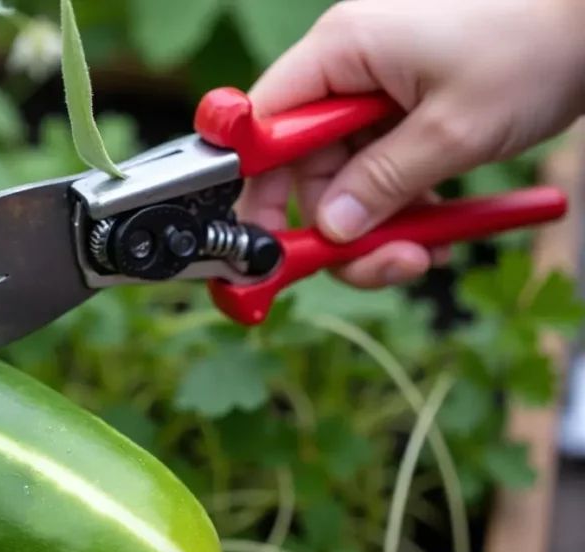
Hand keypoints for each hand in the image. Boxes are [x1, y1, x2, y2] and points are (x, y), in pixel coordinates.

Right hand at [239, 0, 584, 288]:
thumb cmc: (536, 45)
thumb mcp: (453, 129)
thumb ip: (382, 183)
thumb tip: (329, 230)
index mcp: (341, 52)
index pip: (264, 127)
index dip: (258, 189)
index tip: (264, 242)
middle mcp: (347, 70)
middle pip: (307, 168)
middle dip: (338, 226)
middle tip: (379, 263)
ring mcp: (375, 93)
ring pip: (346, 181)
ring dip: (378, 227)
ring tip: (422, 252)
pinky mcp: (403, 114)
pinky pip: (381, 174)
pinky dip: (403, 209)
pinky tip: (436, 231)